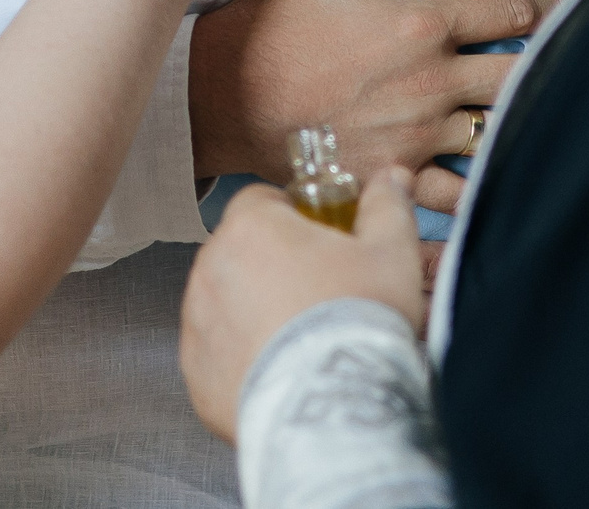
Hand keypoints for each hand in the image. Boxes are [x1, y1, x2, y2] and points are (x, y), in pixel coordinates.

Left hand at [181, 166, 426, 439]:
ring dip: (254, 310)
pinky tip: (282, 370)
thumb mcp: (390, 253)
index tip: (322, 237)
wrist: (333, 410)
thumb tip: (391, 178)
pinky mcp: (197, 375)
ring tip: (303, 337)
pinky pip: (218, 354)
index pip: (262, 200)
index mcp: (250, 228)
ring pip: (226, 302)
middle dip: (274, 265)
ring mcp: (197, 325)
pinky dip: (243, 359)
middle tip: (319, 291)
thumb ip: (386, 206)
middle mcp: (211, 269)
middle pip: (241, 251)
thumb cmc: (359, 324)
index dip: (294, 216)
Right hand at [187, 0, 560, 207]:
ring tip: (551, 134)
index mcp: (421, 24)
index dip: (555, 8)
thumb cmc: (261, 27)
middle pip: (523, 78)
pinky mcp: (394, 179)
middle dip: (555, 73)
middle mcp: (431, 83)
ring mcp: (416, 137)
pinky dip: (483, 194)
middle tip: (581, 71)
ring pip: (499, 139)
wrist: (215, 97)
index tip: (578, 9)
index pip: (513, 13)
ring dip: (522, 133)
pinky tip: (503, 194)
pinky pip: (457, 196)